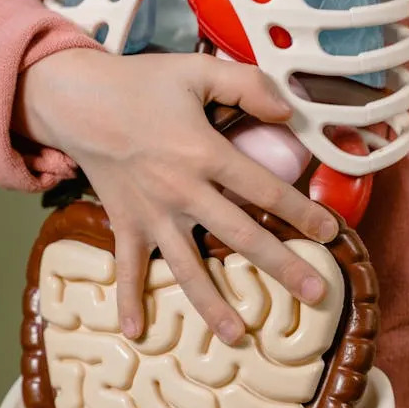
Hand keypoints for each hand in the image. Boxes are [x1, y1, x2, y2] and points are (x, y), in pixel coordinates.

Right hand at [17, 48, 338, 344]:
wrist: (77, 100)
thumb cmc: (141, 83)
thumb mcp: (198, 70)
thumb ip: (248, 85)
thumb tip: (289, 113)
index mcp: (203, 153)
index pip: (265, 189)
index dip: (302, 211)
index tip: (331, 233)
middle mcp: (181, 192)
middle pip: (241, 236)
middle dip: (281, 267)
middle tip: (316, 294)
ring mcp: (151, 215)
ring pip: (187, 267)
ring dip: (212, 305)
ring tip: (239, 337)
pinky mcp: (124, 224)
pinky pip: (127, 268)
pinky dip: (128, 299)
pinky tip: (136, 332)